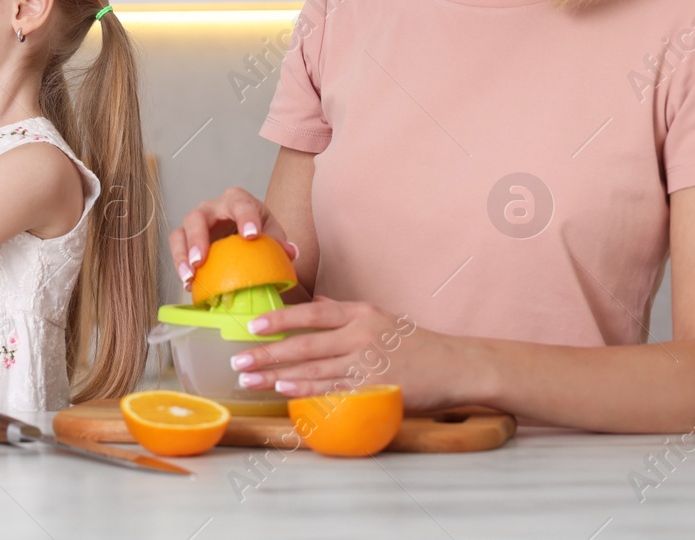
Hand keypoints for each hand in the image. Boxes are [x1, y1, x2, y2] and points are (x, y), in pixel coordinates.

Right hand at [168, 186, 298, 288]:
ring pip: (180, 232)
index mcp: (238, 201)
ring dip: (182, 255)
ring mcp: (196, 223)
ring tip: (189, 276)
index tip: (251, 236)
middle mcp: (212, 208)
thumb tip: (289, 252)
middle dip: (198, 238)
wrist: (245, 234)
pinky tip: (188, 284)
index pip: (241, 204)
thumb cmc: (258, 232)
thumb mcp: (272, 234)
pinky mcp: (186, 238)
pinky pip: (177, 248)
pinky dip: (179, 266)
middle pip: (198, 217)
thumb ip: (280, 243)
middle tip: (201, 260)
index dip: (246, 218)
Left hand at [225, 297, 467, 410]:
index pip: (311, 314)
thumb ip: (344, 312)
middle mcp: (361, 335)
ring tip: (249, 380)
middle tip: (237, 361)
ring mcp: (368, 363)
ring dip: (277, 375)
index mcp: (359, 313)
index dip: (279, 319)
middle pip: (304, 344)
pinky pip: (333, 390)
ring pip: (312, 369)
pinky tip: (284, 391)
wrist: (457, 367)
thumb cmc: (415, 343)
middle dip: (266, 352)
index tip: (252, 326)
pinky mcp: (375, 388)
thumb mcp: (379, 317)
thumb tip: (314, 303)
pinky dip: (306, 390)